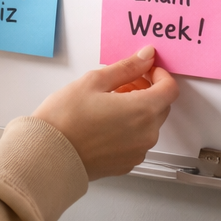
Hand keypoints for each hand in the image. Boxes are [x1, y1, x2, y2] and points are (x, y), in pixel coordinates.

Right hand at [32, 47, 178, 180]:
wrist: (50, 154)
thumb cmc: (66, 117)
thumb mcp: (95, 81)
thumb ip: (127, 67)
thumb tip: (146, 56)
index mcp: (143, 111)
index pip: (170, 89)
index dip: (159, 74)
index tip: (144, 69)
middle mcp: (147, 134)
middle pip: (161, 106)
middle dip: (147, 90)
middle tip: (122, 83)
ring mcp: (138, 152)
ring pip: (149, 124)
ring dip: (138, 109)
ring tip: (109, 102)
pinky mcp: (127, 164)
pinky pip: (138, 140)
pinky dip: (130, 127)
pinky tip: (106, 121)